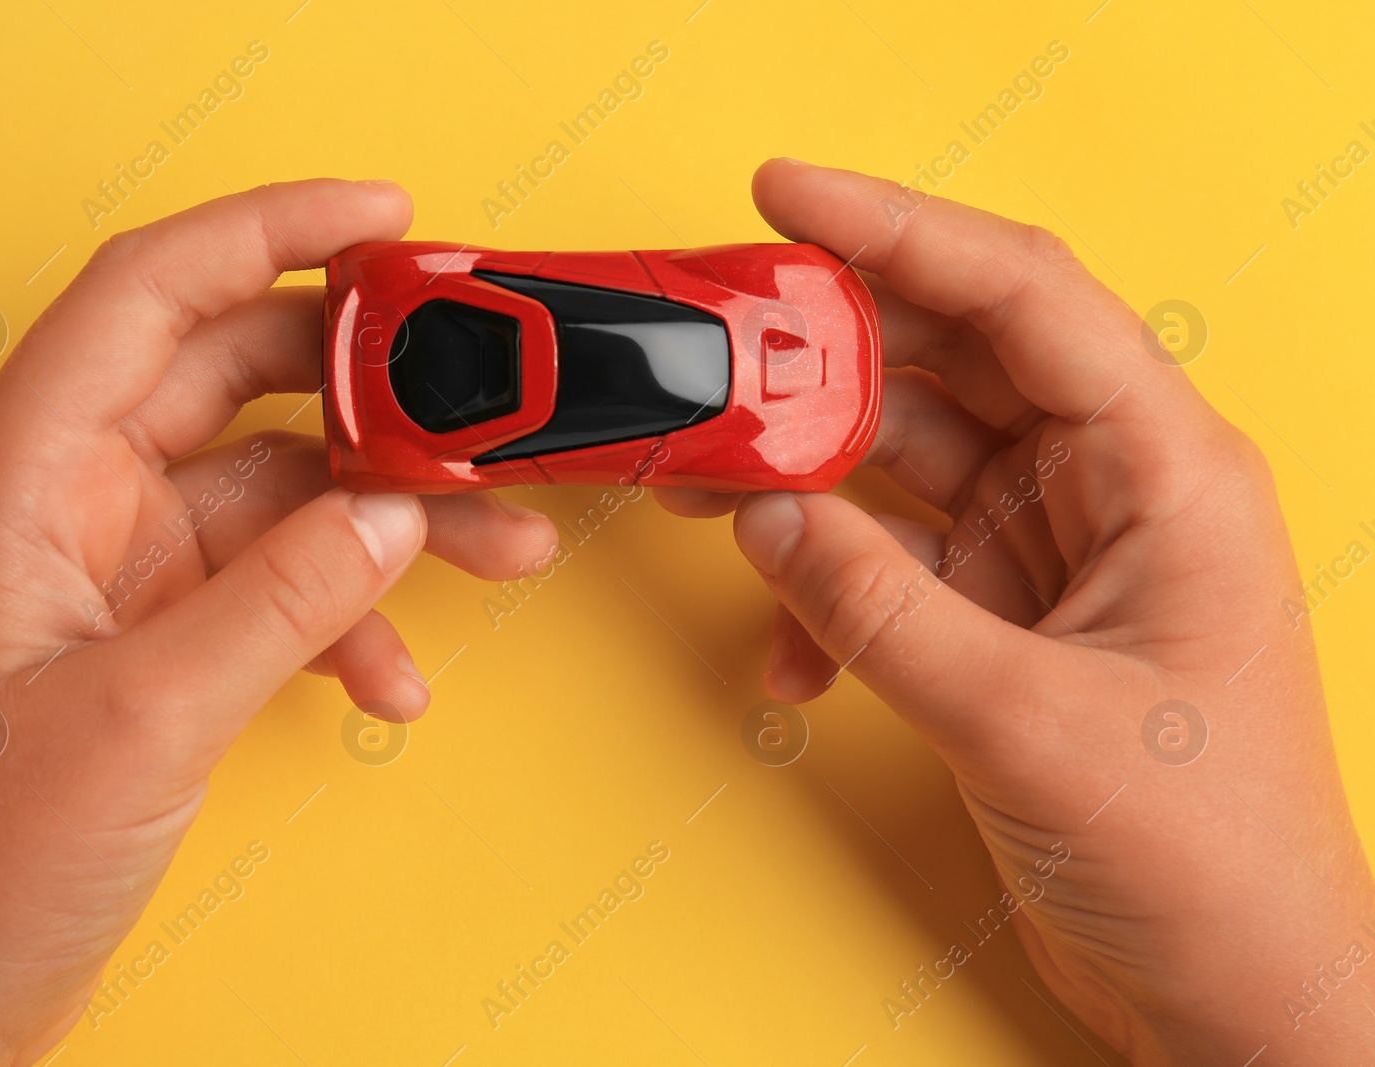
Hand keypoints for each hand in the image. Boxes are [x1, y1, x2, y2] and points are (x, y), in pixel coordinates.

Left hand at [0, 179, 558, 1063]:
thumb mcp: (143, 716)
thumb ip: (282, 598)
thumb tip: (390, 516)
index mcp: (23, 478)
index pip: (152, 293)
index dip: (270, 232)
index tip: (381, 219)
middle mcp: (68, 504)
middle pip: (237, 384)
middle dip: (368, 396)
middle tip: (473, 401)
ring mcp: (115, 573)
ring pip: (278, 495)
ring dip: (386, 524)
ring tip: (493, 550)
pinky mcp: (152, 641)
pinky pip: (275, 591)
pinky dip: (344, 621)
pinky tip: (390, 680)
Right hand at [658, 159, 1374, 1064]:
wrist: (1229, 989)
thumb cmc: (1206, 858)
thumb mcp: (1028, 722)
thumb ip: (880, 611)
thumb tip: (767, 516)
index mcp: (1164, 471)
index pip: (1024, 298)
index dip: (902, 230)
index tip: (788, 199)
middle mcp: (1106, 489)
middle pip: (950, 360)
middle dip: (827, 352)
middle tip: (718, 349)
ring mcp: (1047, 551)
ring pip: (903, 458)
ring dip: (803, 471)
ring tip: (707, 481)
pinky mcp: (999, 616)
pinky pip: (885, 562)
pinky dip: (825, 593)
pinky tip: (791, 651)